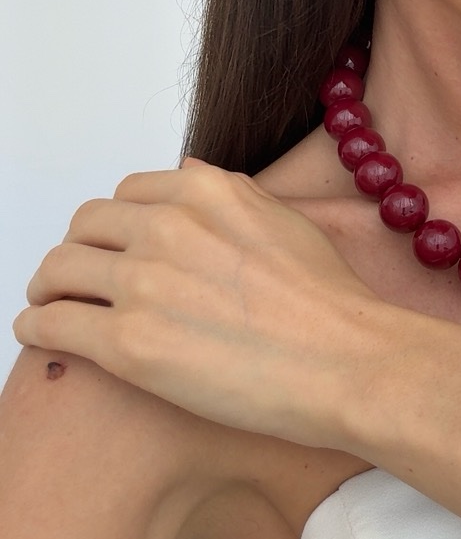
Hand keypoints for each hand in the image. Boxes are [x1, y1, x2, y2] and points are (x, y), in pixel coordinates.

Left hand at [13, 159, 387, 449]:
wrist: (346, 362)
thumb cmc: (330, 304)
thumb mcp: (285, 220)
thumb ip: (228, 194)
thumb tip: (185, 175)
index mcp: (203, 193)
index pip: (127, 194)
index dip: (115, 224)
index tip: (113, 246)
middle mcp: (165, 227)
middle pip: (85, 226)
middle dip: (77, 249)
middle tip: (76, 276)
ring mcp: (142, 284)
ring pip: (58, 270)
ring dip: (47, 284)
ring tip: (48, 302)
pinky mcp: (126, 343)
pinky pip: (53, 322)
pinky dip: (37, 324)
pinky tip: (39, 332)